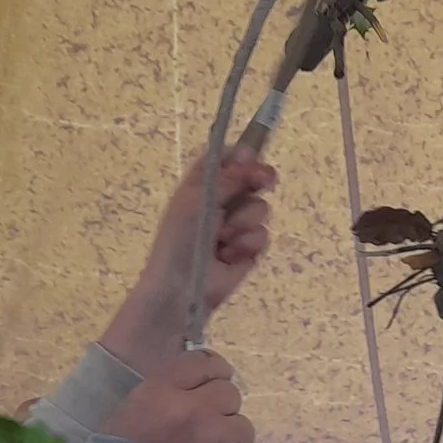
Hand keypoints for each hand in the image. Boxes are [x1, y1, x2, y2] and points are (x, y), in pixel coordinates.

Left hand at [98, 150, 277, 375]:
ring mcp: (237, 226)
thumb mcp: (197, 202)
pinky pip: (263, 236)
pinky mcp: (249, 250)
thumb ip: (226, 178)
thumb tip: (251, 153)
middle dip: (259, 180)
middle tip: (262, 181)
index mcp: (201, 186)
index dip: (243, 155)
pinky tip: (230, 255)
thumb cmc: (179, 241)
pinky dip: (248, 244)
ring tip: (224, 238)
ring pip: (261, 208)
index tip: (252, 156)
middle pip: (252, 178)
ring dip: (245, 222)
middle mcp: (221, 201)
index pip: (227, 159)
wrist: (180, 289)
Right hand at [107, 349, 256, 442]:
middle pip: (228, 392)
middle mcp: (194, 410)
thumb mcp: (121, 425)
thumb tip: (187, 392)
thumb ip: (156, 401)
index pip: (200, 363)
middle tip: (205, 425)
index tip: (210, 378)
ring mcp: (219, 440)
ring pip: (242, 426)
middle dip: (219, 407)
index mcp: (159, 394)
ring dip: (228, 439)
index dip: (209, 370)